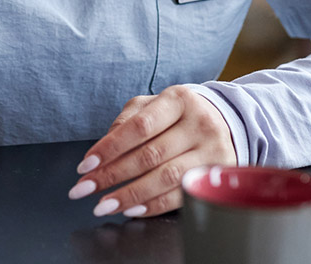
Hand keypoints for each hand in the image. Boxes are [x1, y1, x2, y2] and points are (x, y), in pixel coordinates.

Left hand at [67, 85, 235, 217]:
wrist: (225, 121)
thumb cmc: (178, 115)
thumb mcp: (152, 106)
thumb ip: (126, 122)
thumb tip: (101, 150)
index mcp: (178, 100)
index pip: (139, 127)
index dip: (109, 148)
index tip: (86, 166)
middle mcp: (199, 124)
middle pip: (150, 155)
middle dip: (112, 175)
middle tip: (85, 189)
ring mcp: (212, 151)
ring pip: (165, 178)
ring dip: (130, 195)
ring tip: (104, 205)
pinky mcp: (217, 175)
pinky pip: (181, 196)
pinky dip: (153, 205)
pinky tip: (132, 209)